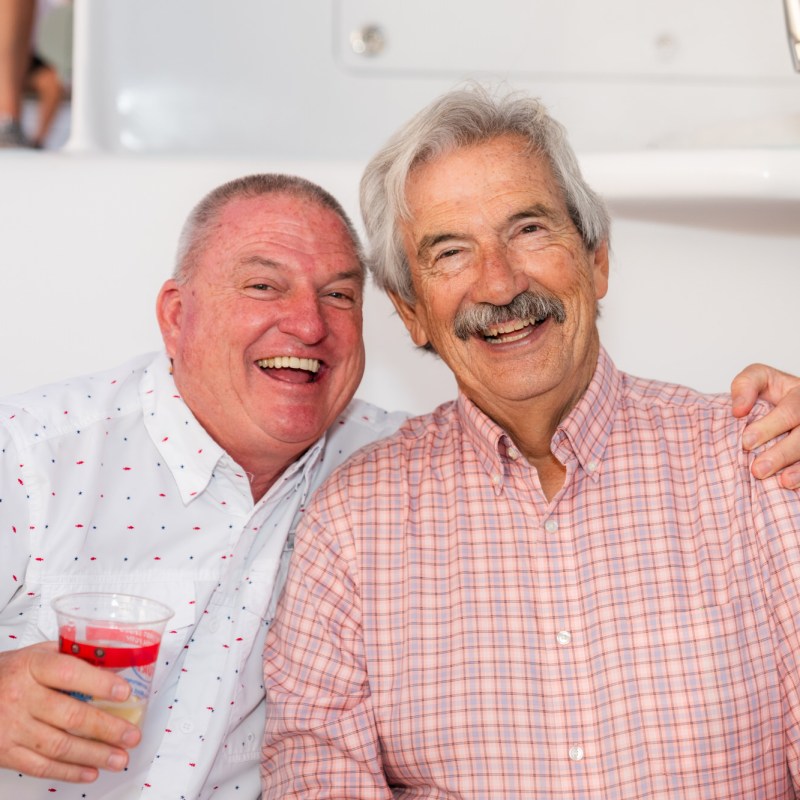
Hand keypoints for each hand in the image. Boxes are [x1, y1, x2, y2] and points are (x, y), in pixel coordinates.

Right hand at [0, 642, 141, 782]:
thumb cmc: (13, 672)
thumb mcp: (38, 654)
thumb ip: (72, 657)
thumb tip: (115, 664)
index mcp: (33, 667)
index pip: (70, 673)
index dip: (99, 683)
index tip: (125, 692)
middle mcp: (22, 697)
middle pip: (70, 716)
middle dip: (107, 728)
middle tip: (132, 736)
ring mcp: (12, 728)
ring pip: (59, 746)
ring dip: (94, 754)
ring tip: (120, 758)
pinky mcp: (5, 753)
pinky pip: (40, 766)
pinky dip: (69, 772)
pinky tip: (91, 772)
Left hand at [731, 363, 799, 488]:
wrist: (781, 402)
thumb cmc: (769, 391)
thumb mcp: (757, 378)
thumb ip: (745, 386)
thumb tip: (738, 410)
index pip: (791, 410)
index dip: (770, 427)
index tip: (746, 442)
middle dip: (782, 453)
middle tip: (758, 469)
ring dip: (798, 469)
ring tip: (782, 481)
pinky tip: (791, 484)